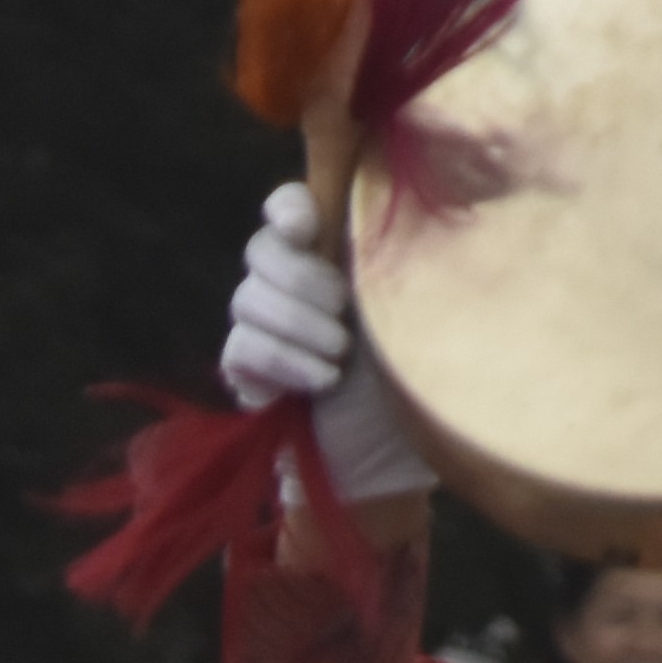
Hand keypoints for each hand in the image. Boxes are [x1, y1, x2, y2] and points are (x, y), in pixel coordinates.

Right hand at [213, 183, 434, 506]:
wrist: (398, 456)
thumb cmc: (419, 375)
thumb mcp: (420, 306)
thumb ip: (393, 256)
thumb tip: (386, 208)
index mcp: (334, 254)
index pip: (290, 206)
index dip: (288, 210)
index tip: (305, 229)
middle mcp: (294, 281)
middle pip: (262, 250)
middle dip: (302, 280)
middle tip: (344, 312)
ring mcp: (264, 325)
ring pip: (246, 299)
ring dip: (297, 328)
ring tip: (340, 360)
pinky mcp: (248, 371)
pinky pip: (241, 349)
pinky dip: (282, 363)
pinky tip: (318, 384)